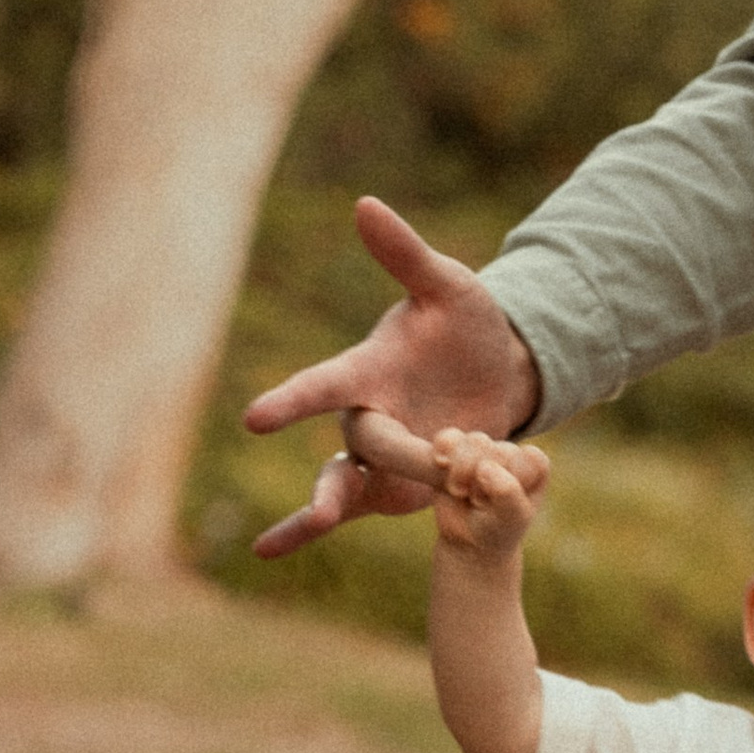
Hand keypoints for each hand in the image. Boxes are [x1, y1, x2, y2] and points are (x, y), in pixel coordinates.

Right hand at [243, 197, 541, 557]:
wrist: (498, 372)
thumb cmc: (466, 324)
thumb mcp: (448, 287)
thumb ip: (405, 254)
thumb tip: (364, 203)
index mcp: (368, 370)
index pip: (325, 385)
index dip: (294, 402)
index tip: (256, 420)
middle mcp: (364, 416)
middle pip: (357, 444)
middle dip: (363, 464)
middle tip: (338, 499)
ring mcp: (380, 457)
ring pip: (350, 483)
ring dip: (329, 506)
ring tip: (314, 525)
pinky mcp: (399, 487)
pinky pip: (366, 509)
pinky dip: (321, 527)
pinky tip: (268, 549)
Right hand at [428, 427, 550, 556]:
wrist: (468, 542)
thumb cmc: (497, 529)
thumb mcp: (511, 517)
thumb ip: (507, 492)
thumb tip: (484, 466)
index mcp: (534, 466)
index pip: (530, 458)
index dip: (514, 480)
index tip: (505, 504)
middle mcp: (511, 453)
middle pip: (498, 450)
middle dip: (484, 481)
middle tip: (480, 503)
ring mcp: (482, 450)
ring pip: (475, 441)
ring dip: (463, 469)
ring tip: (460, 492)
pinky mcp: (455, 452)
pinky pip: (449, 437)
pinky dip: (443, 447)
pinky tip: (441, 463)